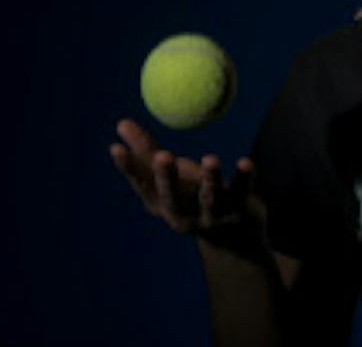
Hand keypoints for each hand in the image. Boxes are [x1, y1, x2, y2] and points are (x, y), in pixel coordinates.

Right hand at [110, 118, 264, 252]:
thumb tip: (121, 123)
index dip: (129, 169)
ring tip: (210, 159)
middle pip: (173, 198)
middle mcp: (185, 214)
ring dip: (210, 179)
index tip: (116, 148)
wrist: (234, 239)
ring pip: (210, 198)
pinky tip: (245, 163)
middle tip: (162, 156)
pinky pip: (242, 192)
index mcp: (163, 205)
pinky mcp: (240, 211)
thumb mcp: (169, 176)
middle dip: (166, 178)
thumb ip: (146, 152)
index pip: (143, 186)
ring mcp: (213, 216)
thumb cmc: (192, 197)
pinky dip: (244, 178)